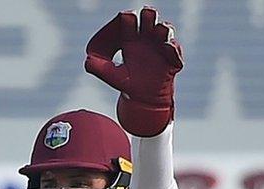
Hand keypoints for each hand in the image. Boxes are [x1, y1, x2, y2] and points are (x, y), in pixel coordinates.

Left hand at [85, 7, 182, 136]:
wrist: (144, 99)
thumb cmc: (126, 82)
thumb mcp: (111, 76)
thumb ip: (98, 68)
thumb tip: (87, 61)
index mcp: (129, 37)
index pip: (128, 19)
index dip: (127, 17)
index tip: (126, 19)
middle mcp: (146, 37)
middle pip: (149, 16)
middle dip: (148, 14)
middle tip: (145, 16)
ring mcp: (160, 46)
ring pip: (165, 29)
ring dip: (163, 28)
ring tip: (159, 30)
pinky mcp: (172, 58)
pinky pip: (175, 50)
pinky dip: (173, 49)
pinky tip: (167, 48)